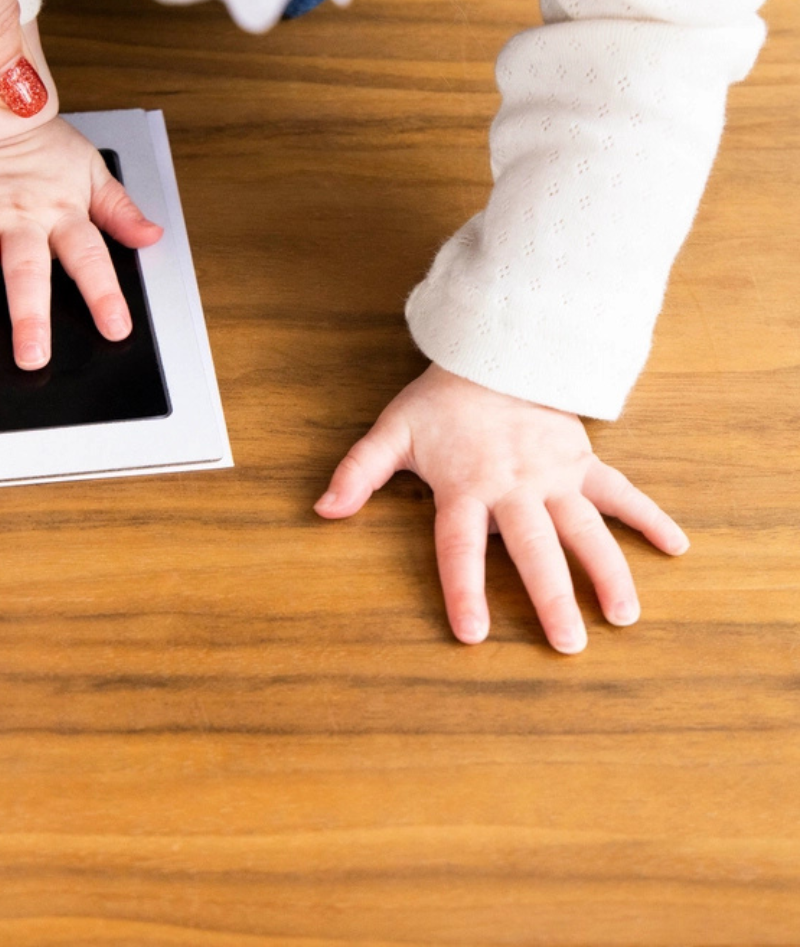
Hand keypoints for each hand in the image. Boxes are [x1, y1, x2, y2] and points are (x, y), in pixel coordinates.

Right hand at [0, 116, 163, 368]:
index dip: (103, 293)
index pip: (89, 257)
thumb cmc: (39, 143)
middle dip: (29, 316)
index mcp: (62, 212)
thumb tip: (152, 236)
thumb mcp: (91, 172)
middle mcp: (20, 219)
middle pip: (26, 272)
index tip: (115, 328)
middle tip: (32, 356)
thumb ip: (120, 211)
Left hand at [315, 365, 688, 652]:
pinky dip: (649, 517)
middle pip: (535, 550)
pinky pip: (621, 492)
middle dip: (552, 598)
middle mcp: (514, 487)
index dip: (465, 589)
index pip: (461, 547)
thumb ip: (359, 473)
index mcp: (465, 487)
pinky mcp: (582, 461)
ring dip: (607, 571)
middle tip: (568, 646)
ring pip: (585, 529)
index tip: (473, 634)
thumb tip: (322, 511)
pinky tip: (677, 547)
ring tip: (624, 617)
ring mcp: (554, 475)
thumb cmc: (440, 402)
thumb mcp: (392, 432)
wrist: (492, 353)